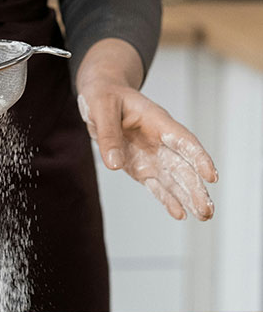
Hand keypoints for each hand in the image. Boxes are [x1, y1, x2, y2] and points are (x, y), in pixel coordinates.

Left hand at [77, 81, 216, 220]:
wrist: (99, 96)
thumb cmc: (104, 96)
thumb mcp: (101, 108)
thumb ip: (109, 135)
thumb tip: (115, 165)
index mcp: (157, 121)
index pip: (183, 141)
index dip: (198, 158)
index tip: (211, 176)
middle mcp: (159, 141)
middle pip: (183, 166)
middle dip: (196, 188)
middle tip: (207, 210)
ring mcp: (151, 155)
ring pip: (173, 179)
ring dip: (188, 197)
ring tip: (204, 215)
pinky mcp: (140, 166)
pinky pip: (155, 185)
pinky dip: (166, 198)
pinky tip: (180, 213)